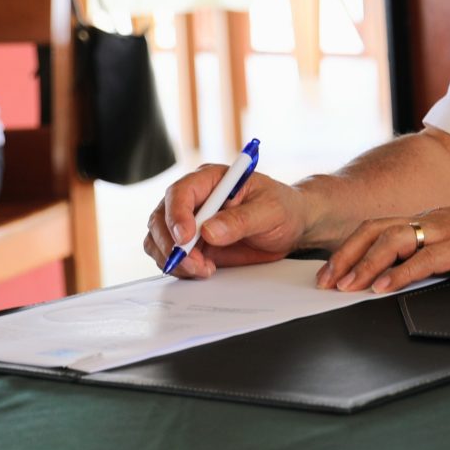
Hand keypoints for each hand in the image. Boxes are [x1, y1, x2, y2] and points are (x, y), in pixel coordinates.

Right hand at [144, 167, 312, 277]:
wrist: (290, 226)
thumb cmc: (283, 209)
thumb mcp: (271, 211)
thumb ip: (241, 220)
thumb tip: (208, 231)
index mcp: (211, 179)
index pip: (180, 192)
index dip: (177, 215)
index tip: (186, 238)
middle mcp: (193, 199)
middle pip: (161, 218)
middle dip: (172, 245)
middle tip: (195, 263)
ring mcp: (189, 221)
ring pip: (159, 240)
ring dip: (174, 259)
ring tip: (204, 269)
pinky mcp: (191, 243)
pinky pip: (169, 256)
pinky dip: (179, 267)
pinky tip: (203, 270)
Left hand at [319, 200, 449, 292]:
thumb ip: (443, 255)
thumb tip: (413, 277)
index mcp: (437, 218)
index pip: (383, 227)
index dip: (353, 248)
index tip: (334, 271)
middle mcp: (438, 219)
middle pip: (377, 229)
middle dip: (345, 254)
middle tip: (325, 281)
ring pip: (394, 240)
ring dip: (365, 265)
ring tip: (346, 286)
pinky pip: (425, 258)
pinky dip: (400, 273)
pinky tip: (384, 288)